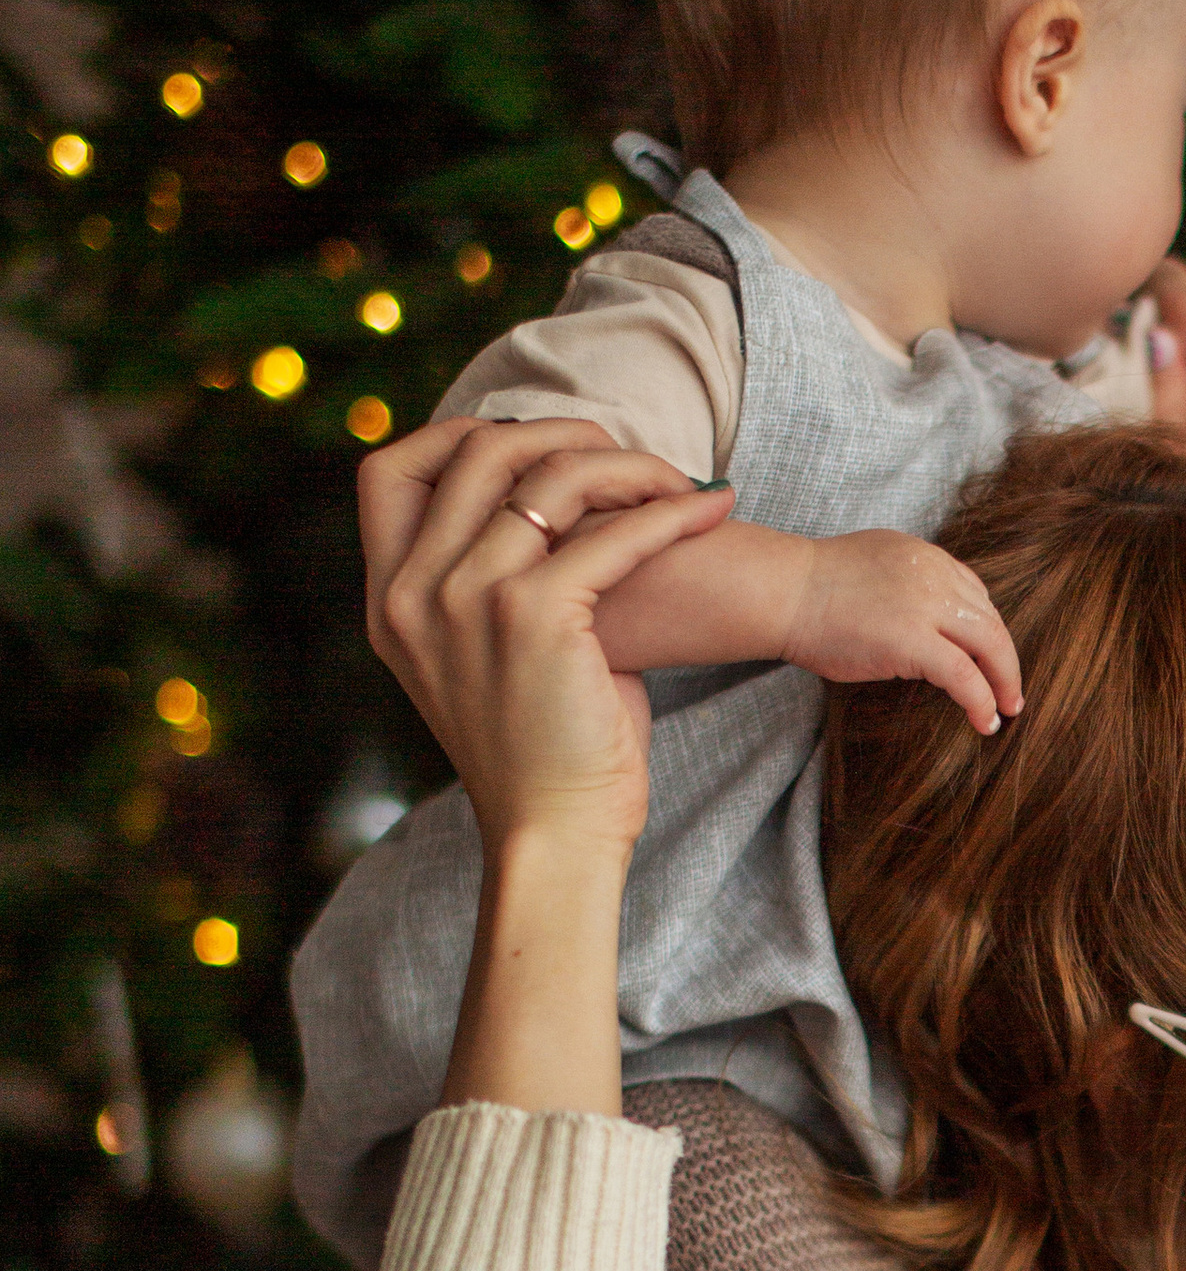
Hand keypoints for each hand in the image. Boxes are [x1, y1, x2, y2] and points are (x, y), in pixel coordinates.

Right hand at [361, 417, 732, 858]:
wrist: (552, 836)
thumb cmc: (541, 753)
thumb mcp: (480, 661)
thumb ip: (484, 588)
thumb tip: (532, 514)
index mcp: (390, 602)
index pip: (389, 471)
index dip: (456, 436)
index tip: (528, 446)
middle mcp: (413, 594)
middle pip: (474, 450)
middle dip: (558, 434)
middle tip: (621, 456)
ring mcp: (465, 600)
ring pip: (548, 477)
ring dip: (626, 465)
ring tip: (676, 482)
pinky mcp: (532, 617)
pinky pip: (612, 532)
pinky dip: (671, 512)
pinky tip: (711, 510)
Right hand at [777, 530, 1024, 734]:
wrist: (783, 592)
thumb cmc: (810, 588)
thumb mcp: (871, 568)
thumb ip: (904, 585)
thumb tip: (920, 621)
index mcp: (924, 556)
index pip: (973, 593)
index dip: (986, 629)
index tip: (988, 656)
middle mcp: (934, 574)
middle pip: (989, 618)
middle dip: (1006, 658)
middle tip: (1012, 690)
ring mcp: (926, 606)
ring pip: (989, 645)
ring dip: (1004, 681)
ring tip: (1006, 709)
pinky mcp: (913, 641)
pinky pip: (965, 676)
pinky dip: (983, 700)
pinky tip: (985, 720)